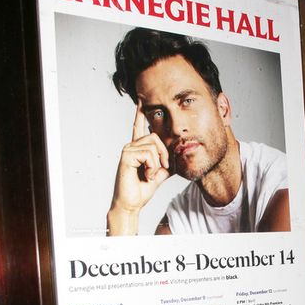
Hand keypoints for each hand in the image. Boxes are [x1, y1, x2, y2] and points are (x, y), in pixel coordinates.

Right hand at [107, 105, 170, 234]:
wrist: (132, 204)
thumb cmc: (142, 190)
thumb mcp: (160, 174)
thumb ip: (167, 162)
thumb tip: (178, 155)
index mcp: (138, 149)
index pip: (138, 127)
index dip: (139, 114)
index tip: (141, 100)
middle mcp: (131, 146)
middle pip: (155, 136)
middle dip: (164, 154)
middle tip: (160, 169)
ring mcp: (127, 149)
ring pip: (154, 146)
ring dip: (157, 163)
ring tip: (149, 175)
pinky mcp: (126, 155)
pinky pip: (148, 154)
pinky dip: (152, 167)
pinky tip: (145, 175)